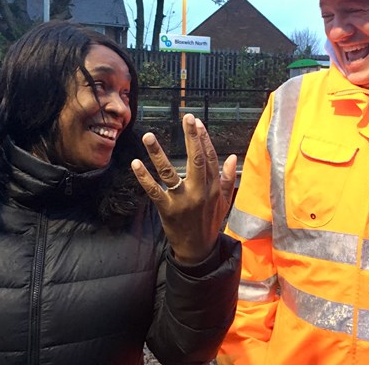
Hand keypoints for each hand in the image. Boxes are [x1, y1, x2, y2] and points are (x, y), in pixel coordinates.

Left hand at [131, 113, 236, 264]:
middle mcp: (200, 191)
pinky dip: (144, 177)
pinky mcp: (167, 209)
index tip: (197, 123)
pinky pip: (154, 190)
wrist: (198, 250)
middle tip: (185, 118)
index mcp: (214, 187)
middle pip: (196, 159)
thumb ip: (229, 180)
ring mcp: (183, 200)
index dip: (204, 139)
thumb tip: (232, 157)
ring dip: (158, 153)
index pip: (210, 158)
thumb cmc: (210, 222)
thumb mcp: (225, 202)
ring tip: (149, 136)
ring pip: (169, 172)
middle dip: (191, 137)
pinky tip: (136, 163)